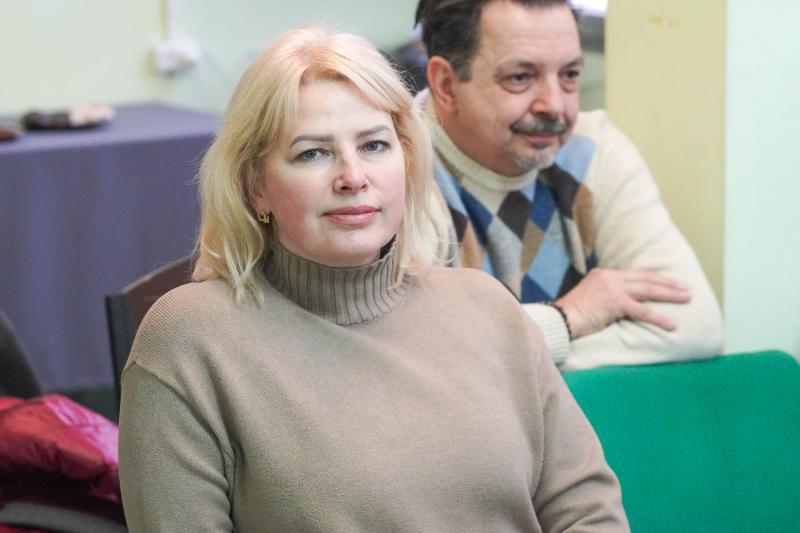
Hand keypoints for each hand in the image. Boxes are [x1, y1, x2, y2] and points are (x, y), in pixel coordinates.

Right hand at [555, 268, 691, 338]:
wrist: (561, 319)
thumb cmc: (572, 314)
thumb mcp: (590, 296)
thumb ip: (606, 295)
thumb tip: (621, 304)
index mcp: (604, 274)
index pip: (636, 274)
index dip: (656, 278)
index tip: (671, 282)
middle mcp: (610, 277)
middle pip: (647, 278)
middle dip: (669, 284)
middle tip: (686, 289)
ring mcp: (613, 288)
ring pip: (649, 290)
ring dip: (670, 295)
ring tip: (687, 298)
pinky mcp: (615, 302)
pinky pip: (643, 311)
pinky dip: (659, 318)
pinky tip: (671, 324)